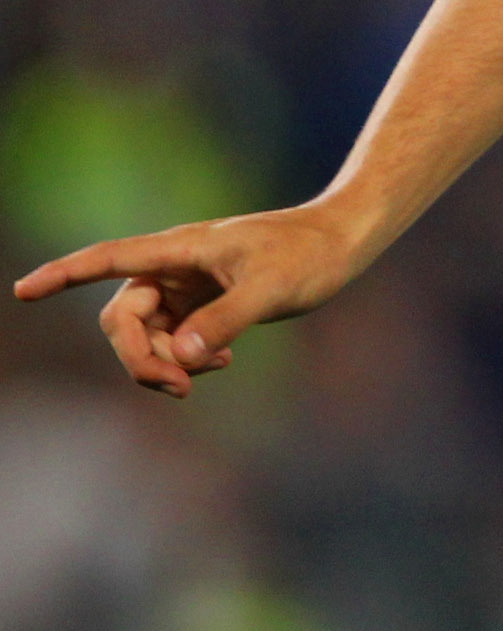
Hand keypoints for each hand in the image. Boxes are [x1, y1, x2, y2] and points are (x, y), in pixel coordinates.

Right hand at [13, 206, 363, 396]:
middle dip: (140, 358)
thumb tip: (181, 357)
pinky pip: (172, 342)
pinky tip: (222, 361)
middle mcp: (173, 267)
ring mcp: (186, 288)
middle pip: (123, 319)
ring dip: (165, 363)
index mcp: (180, 249)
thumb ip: (224, 320)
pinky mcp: (203, 305)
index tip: (23, 292)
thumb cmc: (309, 253)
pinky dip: (186, 360)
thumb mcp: (271, 287)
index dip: (64, 275)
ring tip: (213, 368)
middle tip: (180, 388)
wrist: (342, 242)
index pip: (108, 260)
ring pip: (146, 336)